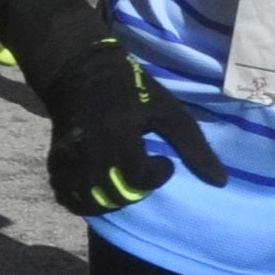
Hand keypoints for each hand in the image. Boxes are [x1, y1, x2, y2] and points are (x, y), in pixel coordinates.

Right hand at [44, 38, 226, 215]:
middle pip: (113, 195)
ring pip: (88, 200)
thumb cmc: (133, 91)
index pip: (138, 176)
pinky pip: (65, 195)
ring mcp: (68, 155)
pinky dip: (82, 201)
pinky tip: (100, 189)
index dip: (156, 177)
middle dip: (134, 193)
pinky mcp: (55, 160)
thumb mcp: (169, 111)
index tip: (163, 164)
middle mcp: (90, 146)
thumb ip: (194, 147)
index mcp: (120, 130)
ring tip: (123, 184)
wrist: (80, 72)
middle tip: (142, 176)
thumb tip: (220, 183)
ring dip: (111, 202)